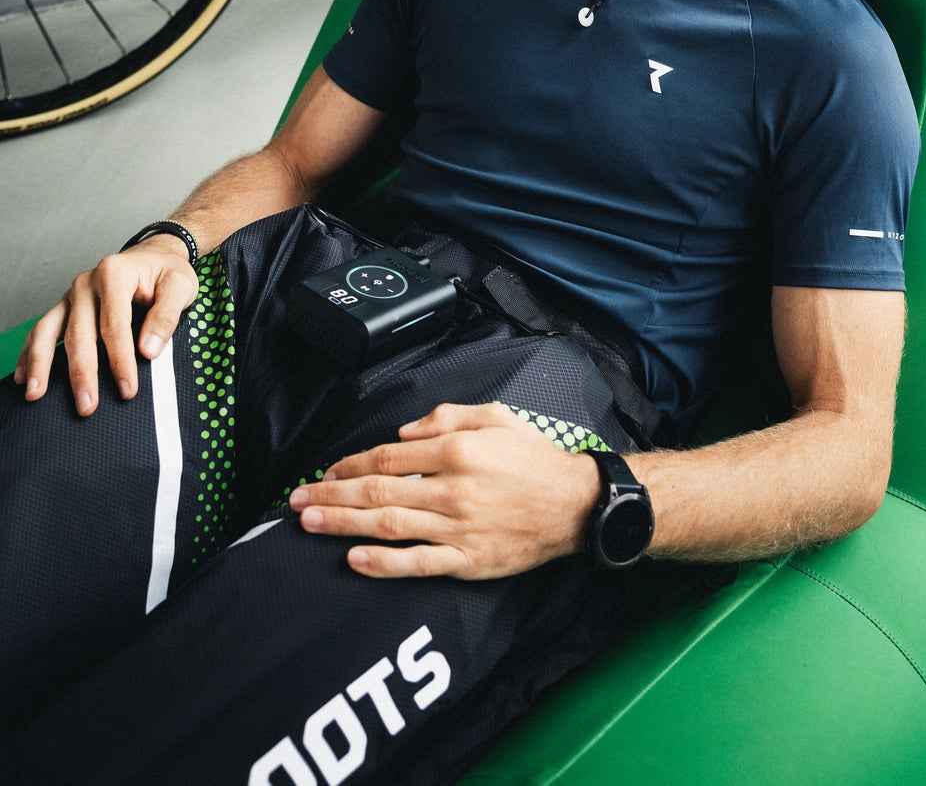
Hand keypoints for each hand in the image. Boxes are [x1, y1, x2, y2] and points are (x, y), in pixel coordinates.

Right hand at [14, 236, 198, 416]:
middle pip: (80, 332)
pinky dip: (30, 353)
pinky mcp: (65, 306)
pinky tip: (24, 376)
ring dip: (42, 364)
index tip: (127, 389)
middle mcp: (87, 282)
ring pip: (49, 330)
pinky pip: (42, 329)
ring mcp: (71, 295)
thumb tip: (148, 350)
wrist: (154, 256)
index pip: (114, 324)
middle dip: (82, 372)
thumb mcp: (180, 286)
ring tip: (36, 394)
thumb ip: (166, 316)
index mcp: (115, 273)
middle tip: (86, 406)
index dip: (120, 360)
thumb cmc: (166, 272)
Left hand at [290, 401, 600, 579]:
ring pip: (388, 526)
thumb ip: (447, 416)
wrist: (574, 505)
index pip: (388, 456)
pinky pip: (417, 564)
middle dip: (331, 496)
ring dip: (343, 525)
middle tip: (296, 502)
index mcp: (456, 450)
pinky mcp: (467, 561)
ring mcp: (457, 528)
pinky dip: (383, 564)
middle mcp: (451, 488)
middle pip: (377, 491)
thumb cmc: (534, 458)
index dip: (350, 464)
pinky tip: (354, 560)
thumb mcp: (496, 416)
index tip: (325, 472)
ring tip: (310, 525)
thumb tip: (403, 431)